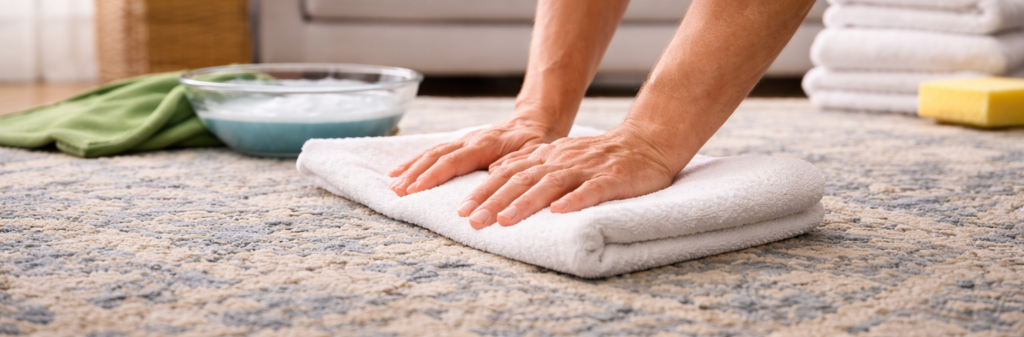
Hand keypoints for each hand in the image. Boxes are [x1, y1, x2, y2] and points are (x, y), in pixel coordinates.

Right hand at [388, 118, 564, 195]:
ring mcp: (464, 140)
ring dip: (411, 168)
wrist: (536, 122)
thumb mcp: (535, 153)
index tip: (416, 189)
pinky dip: (415, 162)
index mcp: (486, 144)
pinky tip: (399, 171)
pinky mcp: (461, 144)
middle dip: (415, 174)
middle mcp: (470, 140)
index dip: (434, 175)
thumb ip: (517, 162)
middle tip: (397, 192)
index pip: (454, 161)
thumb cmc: (538, 141)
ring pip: (431, 152)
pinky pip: (434, 152)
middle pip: (436, 156)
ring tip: (392, 184)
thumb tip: (494, 172)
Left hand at [457, 125, 684, 228]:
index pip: (509, 174)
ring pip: (550, 185)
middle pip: (523, 180)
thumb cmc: (600, 156)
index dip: (485, 191)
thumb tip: (493, 172)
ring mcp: (587, 169)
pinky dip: (574, 200)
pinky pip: (591, 190)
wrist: (646, 143)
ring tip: (504, 220)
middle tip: (473, 220)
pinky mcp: (612, 180)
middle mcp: (562, 161)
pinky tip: (559, 211)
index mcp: (548, 157)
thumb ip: (528, 162)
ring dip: (525, 202)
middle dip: (495, 201)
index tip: (462, 210)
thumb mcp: (559, 154)